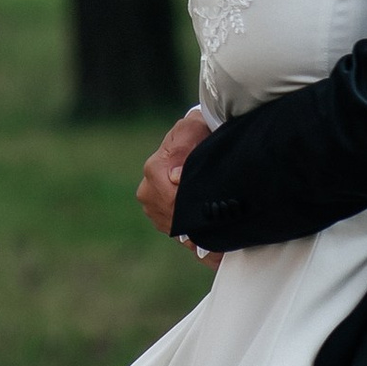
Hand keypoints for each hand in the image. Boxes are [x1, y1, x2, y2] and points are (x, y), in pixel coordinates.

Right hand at [137, 107, 213, 241]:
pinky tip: (207, 231)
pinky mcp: (157, 215)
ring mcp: (151, 205)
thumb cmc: (195, 132)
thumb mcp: (192, 131)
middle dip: (195, 219)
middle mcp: (147, 190)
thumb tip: (175, 177)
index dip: (194, 207)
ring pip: (174, 228)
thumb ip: (184, 150)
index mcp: (153, 170)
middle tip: (219, 218)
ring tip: (215, 223)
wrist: (193, 139)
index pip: (172, 202)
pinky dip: (191, 234)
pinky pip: (175, 232)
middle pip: (173, 218)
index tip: (213, 207)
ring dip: (194, 228)